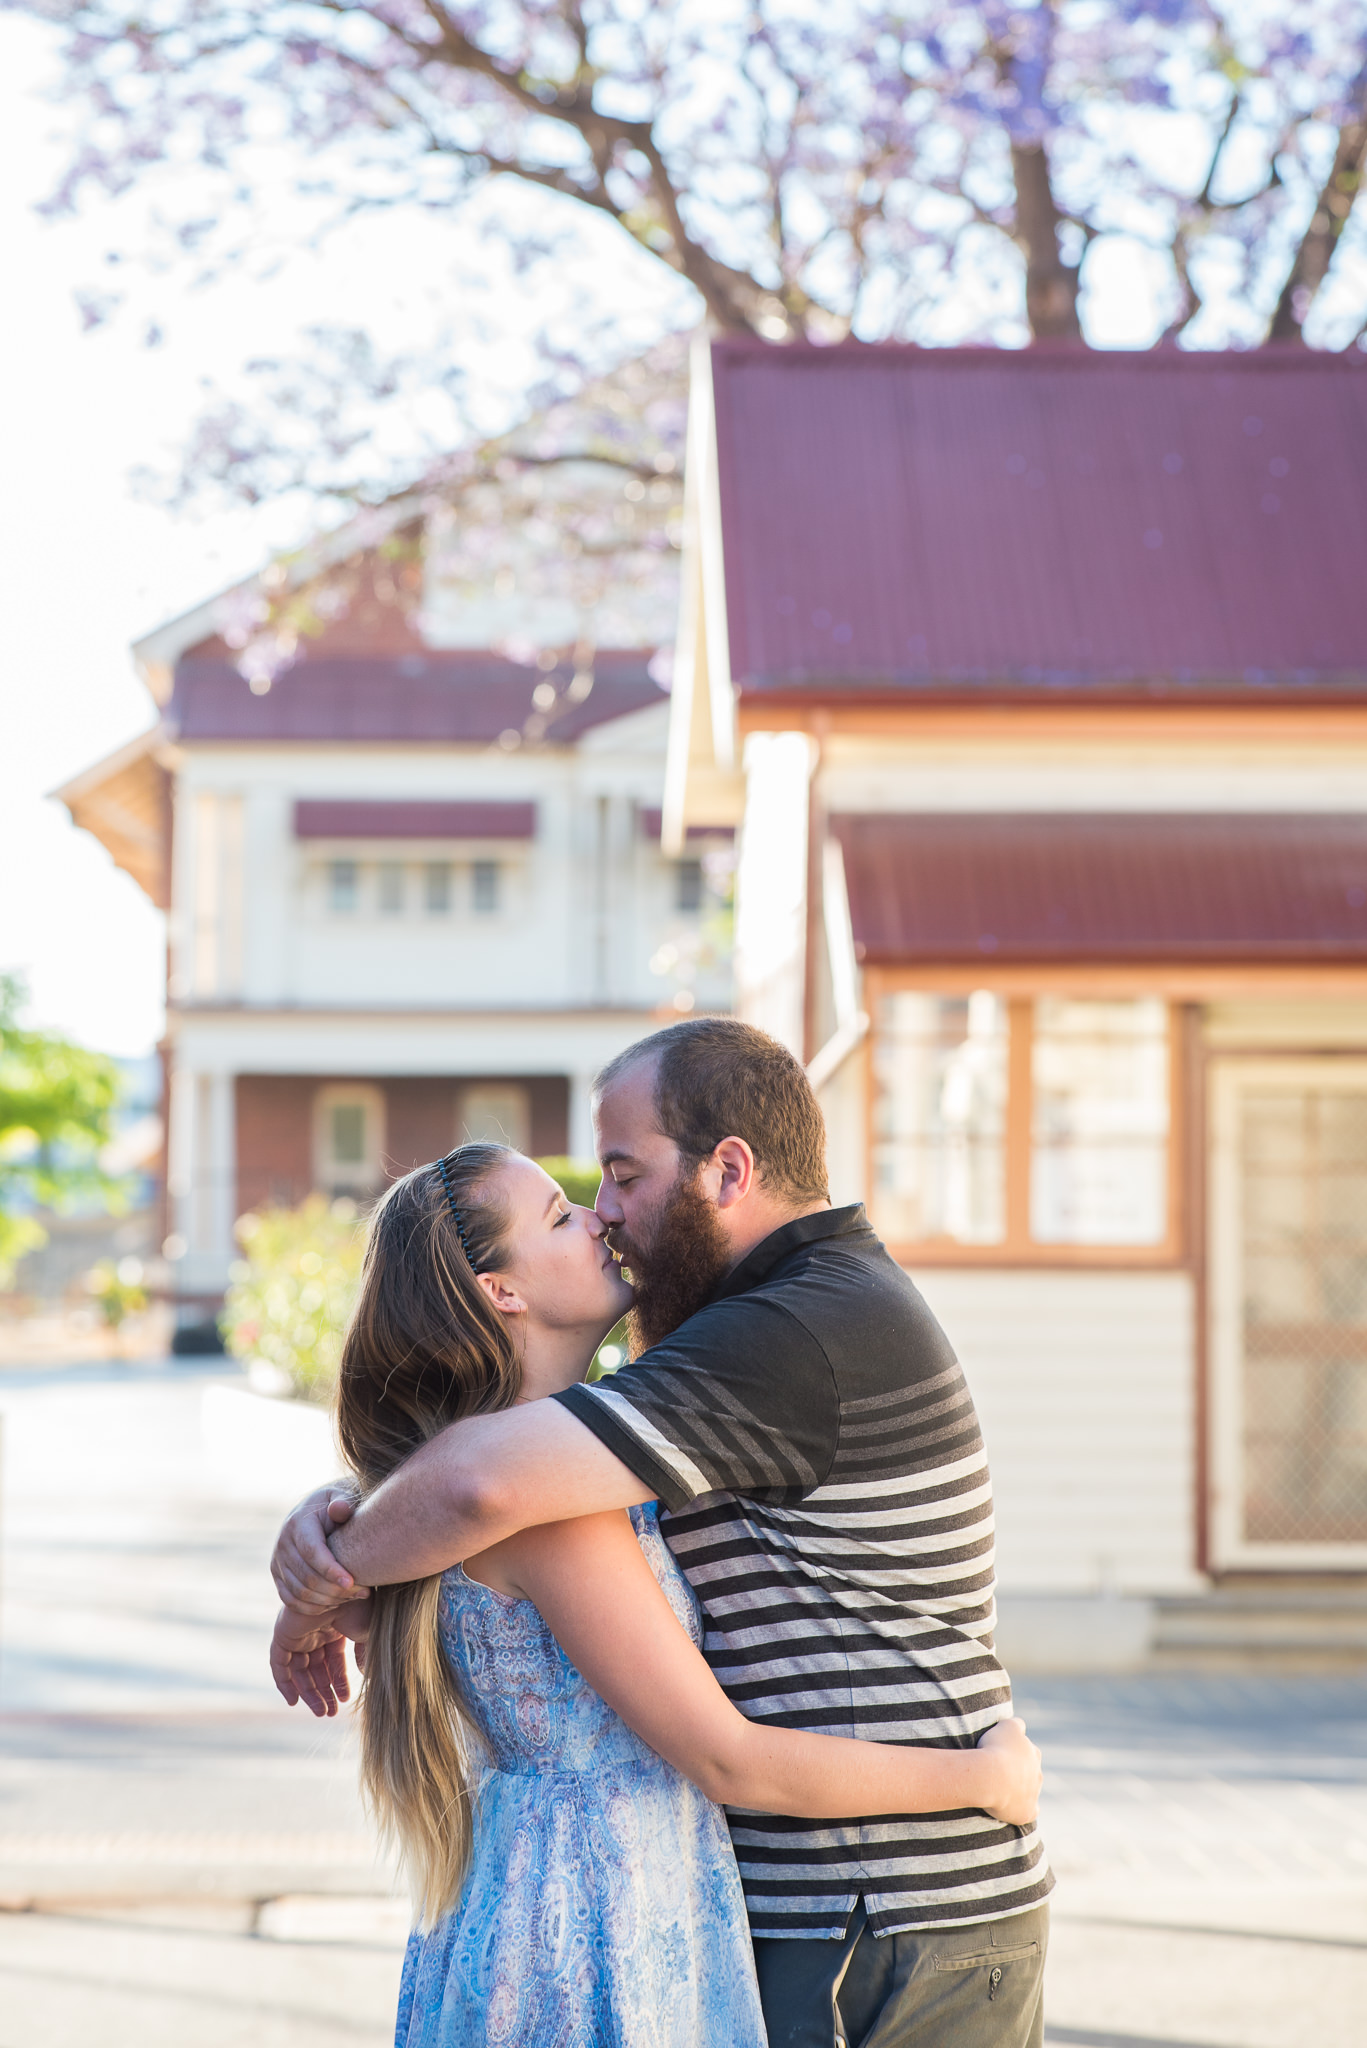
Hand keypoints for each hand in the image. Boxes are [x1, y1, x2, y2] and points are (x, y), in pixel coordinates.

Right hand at [270, 1484, 370, 1613]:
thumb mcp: (342, 1496)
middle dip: (335, 1589)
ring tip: (354, 1597)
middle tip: (363, 1591)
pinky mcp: (279, 1576)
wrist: (317, 1511)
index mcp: (298, 1523)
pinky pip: (291, 1601)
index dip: (331, 1570)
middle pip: (306, 1577)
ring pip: (300, 1592)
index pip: (311, 1552)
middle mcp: (283, 1543)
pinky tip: (337, 1603)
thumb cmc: (338, 1504)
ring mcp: (278, 1562)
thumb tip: (340, 1509)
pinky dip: (314, 1607)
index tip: (352, 1582)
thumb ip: (343, 1502)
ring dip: (328, 1600)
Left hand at [270, 1599, 370, 1714]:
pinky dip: (284, 1682)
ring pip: (298, 1670)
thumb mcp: (367, 1633)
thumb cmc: (359, 1605)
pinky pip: (279, 1663)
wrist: (342, 1587)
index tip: (345, 1701)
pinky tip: (294, 1701)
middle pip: (315, 1668)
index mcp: (334, 1628)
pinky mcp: (284, 1634)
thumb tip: (365, 1675)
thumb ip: (364, 1654)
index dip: (338, 1681)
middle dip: (323, 1691)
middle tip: (330, 1713)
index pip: (332, 1661)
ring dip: (308, 1692)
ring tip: (320, 1712)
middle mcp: (314, 1630)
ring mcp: (298, 1632)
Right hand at [976, 1716, 1041, 1826]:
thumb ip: (1016, 1724)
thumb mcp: (1006, 1726)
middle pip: (1030, 1771)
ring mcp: (1034, 1794)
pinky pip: (1030, 1811)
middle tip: (998, 1771)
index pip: (1027, 1750)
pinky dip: (1024, 1809)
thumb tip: (1020, 1725)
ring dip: (1020, 1789)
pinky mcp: (1028, 1812)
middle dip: (1018, 1771)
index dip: (1012, 1751)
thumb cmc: (996, 1749)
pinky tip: (1014, 1808)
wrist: (990, 1776)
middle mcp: (1038, 1774)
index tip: (998, 1753)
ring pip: (1030, 1791)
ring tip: (1000, 1789)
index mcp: (1034, 1753)